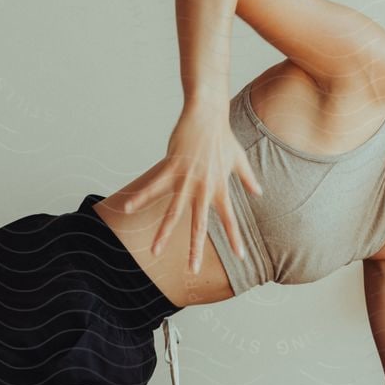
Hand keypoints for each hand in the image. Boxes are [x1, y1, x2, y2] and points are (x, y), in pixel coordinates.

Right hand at [120, 102, 262, 268]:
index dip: (235, 238)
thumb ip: (248, 179)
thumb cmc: (223, 136)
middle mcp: (204, 188)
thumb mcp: (239, 159)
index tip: (241, 256)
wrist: (208, 115)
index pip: (230, 219)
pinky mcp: (172, 167)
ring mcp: (186, 179)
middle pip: (199, 225)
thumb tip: (259, 192)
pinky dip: (140, 198)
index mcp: (220, 188)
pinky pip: (153, 186)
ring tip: (154, 251)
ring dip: (163, 233)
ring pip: (173, 212)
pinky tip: (126, 209)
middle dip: (195, 248)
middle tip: (194, 270)